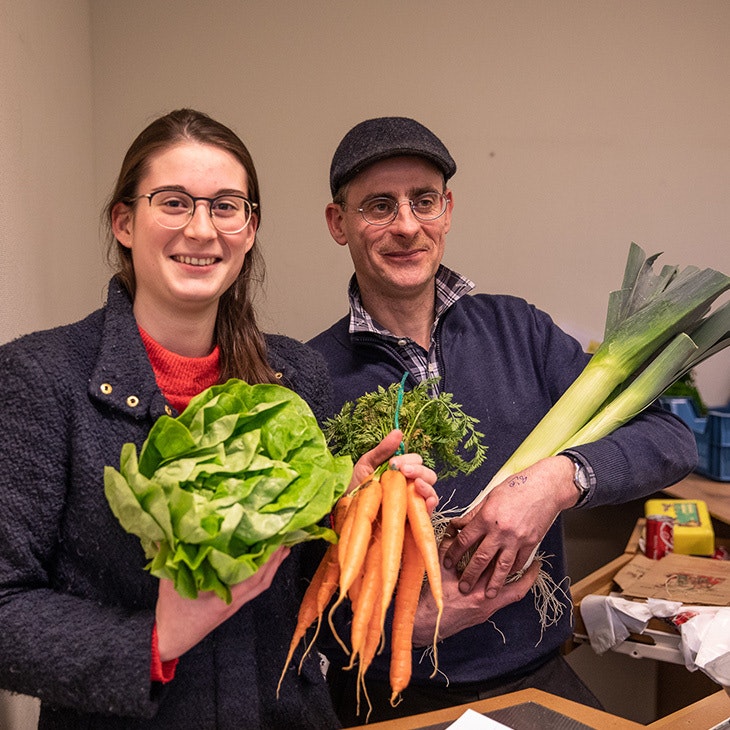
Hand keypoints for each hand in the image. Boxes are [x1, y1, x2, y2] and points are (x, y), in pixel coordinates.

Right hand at [155, 545, 289, 661]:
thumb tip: (173, 530)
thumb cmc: (171, 613)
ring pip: (260, 585)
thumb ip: (173, 557)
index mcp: (223, 598)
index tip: (277, 541)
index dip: (268, 560)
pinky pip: (252, 588)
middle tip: (286, 539)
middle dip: (276, 561)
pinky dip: (261, 574)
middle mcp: (234, 602)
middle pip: (263, 581)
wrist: (169, 640)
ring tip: (281, 548)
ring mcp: (234, 605)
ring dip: (272, 567)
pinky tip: (262, 562)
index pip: (253, 577)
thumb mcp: (170, 582)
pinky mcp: (231, 605)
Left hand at [349, 429, 438, 512]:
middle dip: (419, 470)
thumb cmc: (355, 489)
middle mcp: (409, 486)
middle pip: (428, 474)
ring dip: (426, 485)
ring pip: (431, 491)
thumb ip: (383, 450)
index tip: (394, 463)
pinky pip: (429, 511)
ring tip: (415, 484)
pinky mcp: (414, 520)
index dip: (408, 460)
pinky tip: (423, 499)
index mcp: (401, 472)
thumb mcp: (366, 465)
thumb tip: (398, 432)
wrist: (346, 514)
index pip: (416, 461)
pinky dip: (429, 502)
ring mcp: (412, 503)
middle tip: (404, 471)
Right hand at [412, 539, 540, 644]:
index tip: (523, 548)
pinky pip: (504, 601)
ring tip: (529, 571)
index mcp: (476, 589)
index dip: (513, 558)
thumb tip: (454, 528)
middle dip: (526, 575)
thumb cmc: (433, 598)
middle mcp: (485, 601)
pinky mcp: (484, 614)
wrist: (429, 624)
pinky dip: (508, 589)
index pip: (499, 570)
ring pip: (512, 596)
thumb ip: (448, 547)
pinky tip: (509, 582)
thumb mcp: (439, 569)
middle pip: (513, 586)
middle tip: (536, 562)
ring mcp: (487, 610)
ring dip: (521, 583)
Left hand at [442, 456, 576, 597]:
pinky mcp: (531, 543)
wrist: (546, 487)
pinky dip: (511, 572)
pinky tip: (505, 578)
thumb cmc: (516, 487)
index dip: (453, 553)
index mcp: (486, 518)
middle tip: (462, 587)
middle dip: (469, 575)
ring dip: (492, 583)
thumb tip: (459, 525)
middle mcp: (500, 531)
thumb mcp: (490, 497)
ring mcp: (517, 539)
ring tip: (485, 595)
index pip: (464, 540)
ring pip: (501, 567)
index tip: (448, 562)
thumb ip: (474, 515)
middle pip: (480, 559)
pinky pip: (519, 562)